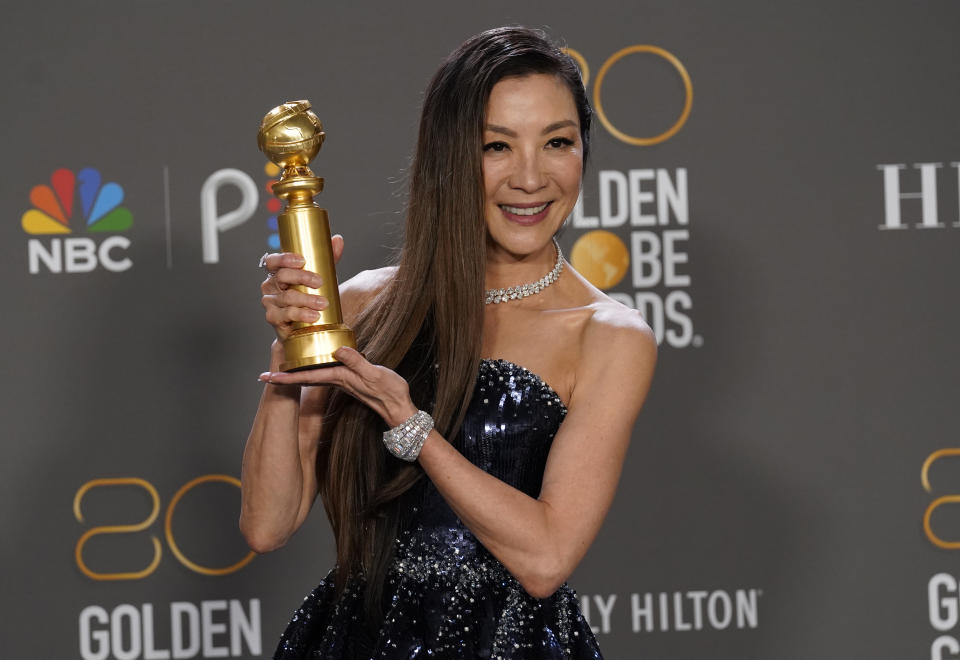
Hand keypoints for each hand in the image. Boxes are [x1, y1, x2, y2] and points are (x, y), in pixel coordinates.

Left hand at [259, 347, 417, 426]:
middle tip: (264, 374)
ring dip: (296, 373)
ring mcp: (342, 382)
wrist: (399, 409)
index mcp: (339, 378)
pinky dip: (312, 369)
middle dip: (284, 375)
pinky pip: (324, 373)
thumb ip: (357, 362)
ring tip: (281, 367)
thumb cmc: (389, 393)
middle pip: (304, 377)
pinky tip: (312, 364)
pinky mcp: (349, 380)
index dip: (285, 377)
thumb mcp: (375, 375)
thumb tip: (338, 349)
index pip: (305, 377)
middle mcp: (336, 381)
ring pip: (312, 375)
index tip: (265, 378)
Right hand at [260, 235, 343, 340]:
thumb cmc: (309, 297)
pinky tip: (313, 316)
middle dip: (302, 277)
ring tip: (323, 303)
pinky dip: (302, 314)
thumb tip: (338, 239)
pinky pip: (286, 315)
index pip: (273, 261)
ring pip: (287, 297)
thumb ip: (328, 259)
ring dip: (307, 299)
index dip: (284, 259)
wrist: (303, 327)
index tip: (302, 261)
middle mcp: (270, 286)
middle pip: (282, 276)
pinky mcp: (273, 318)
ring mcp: (270, 303)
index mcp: (277, 272)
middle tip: (320, 282)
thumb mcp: (320, 277)